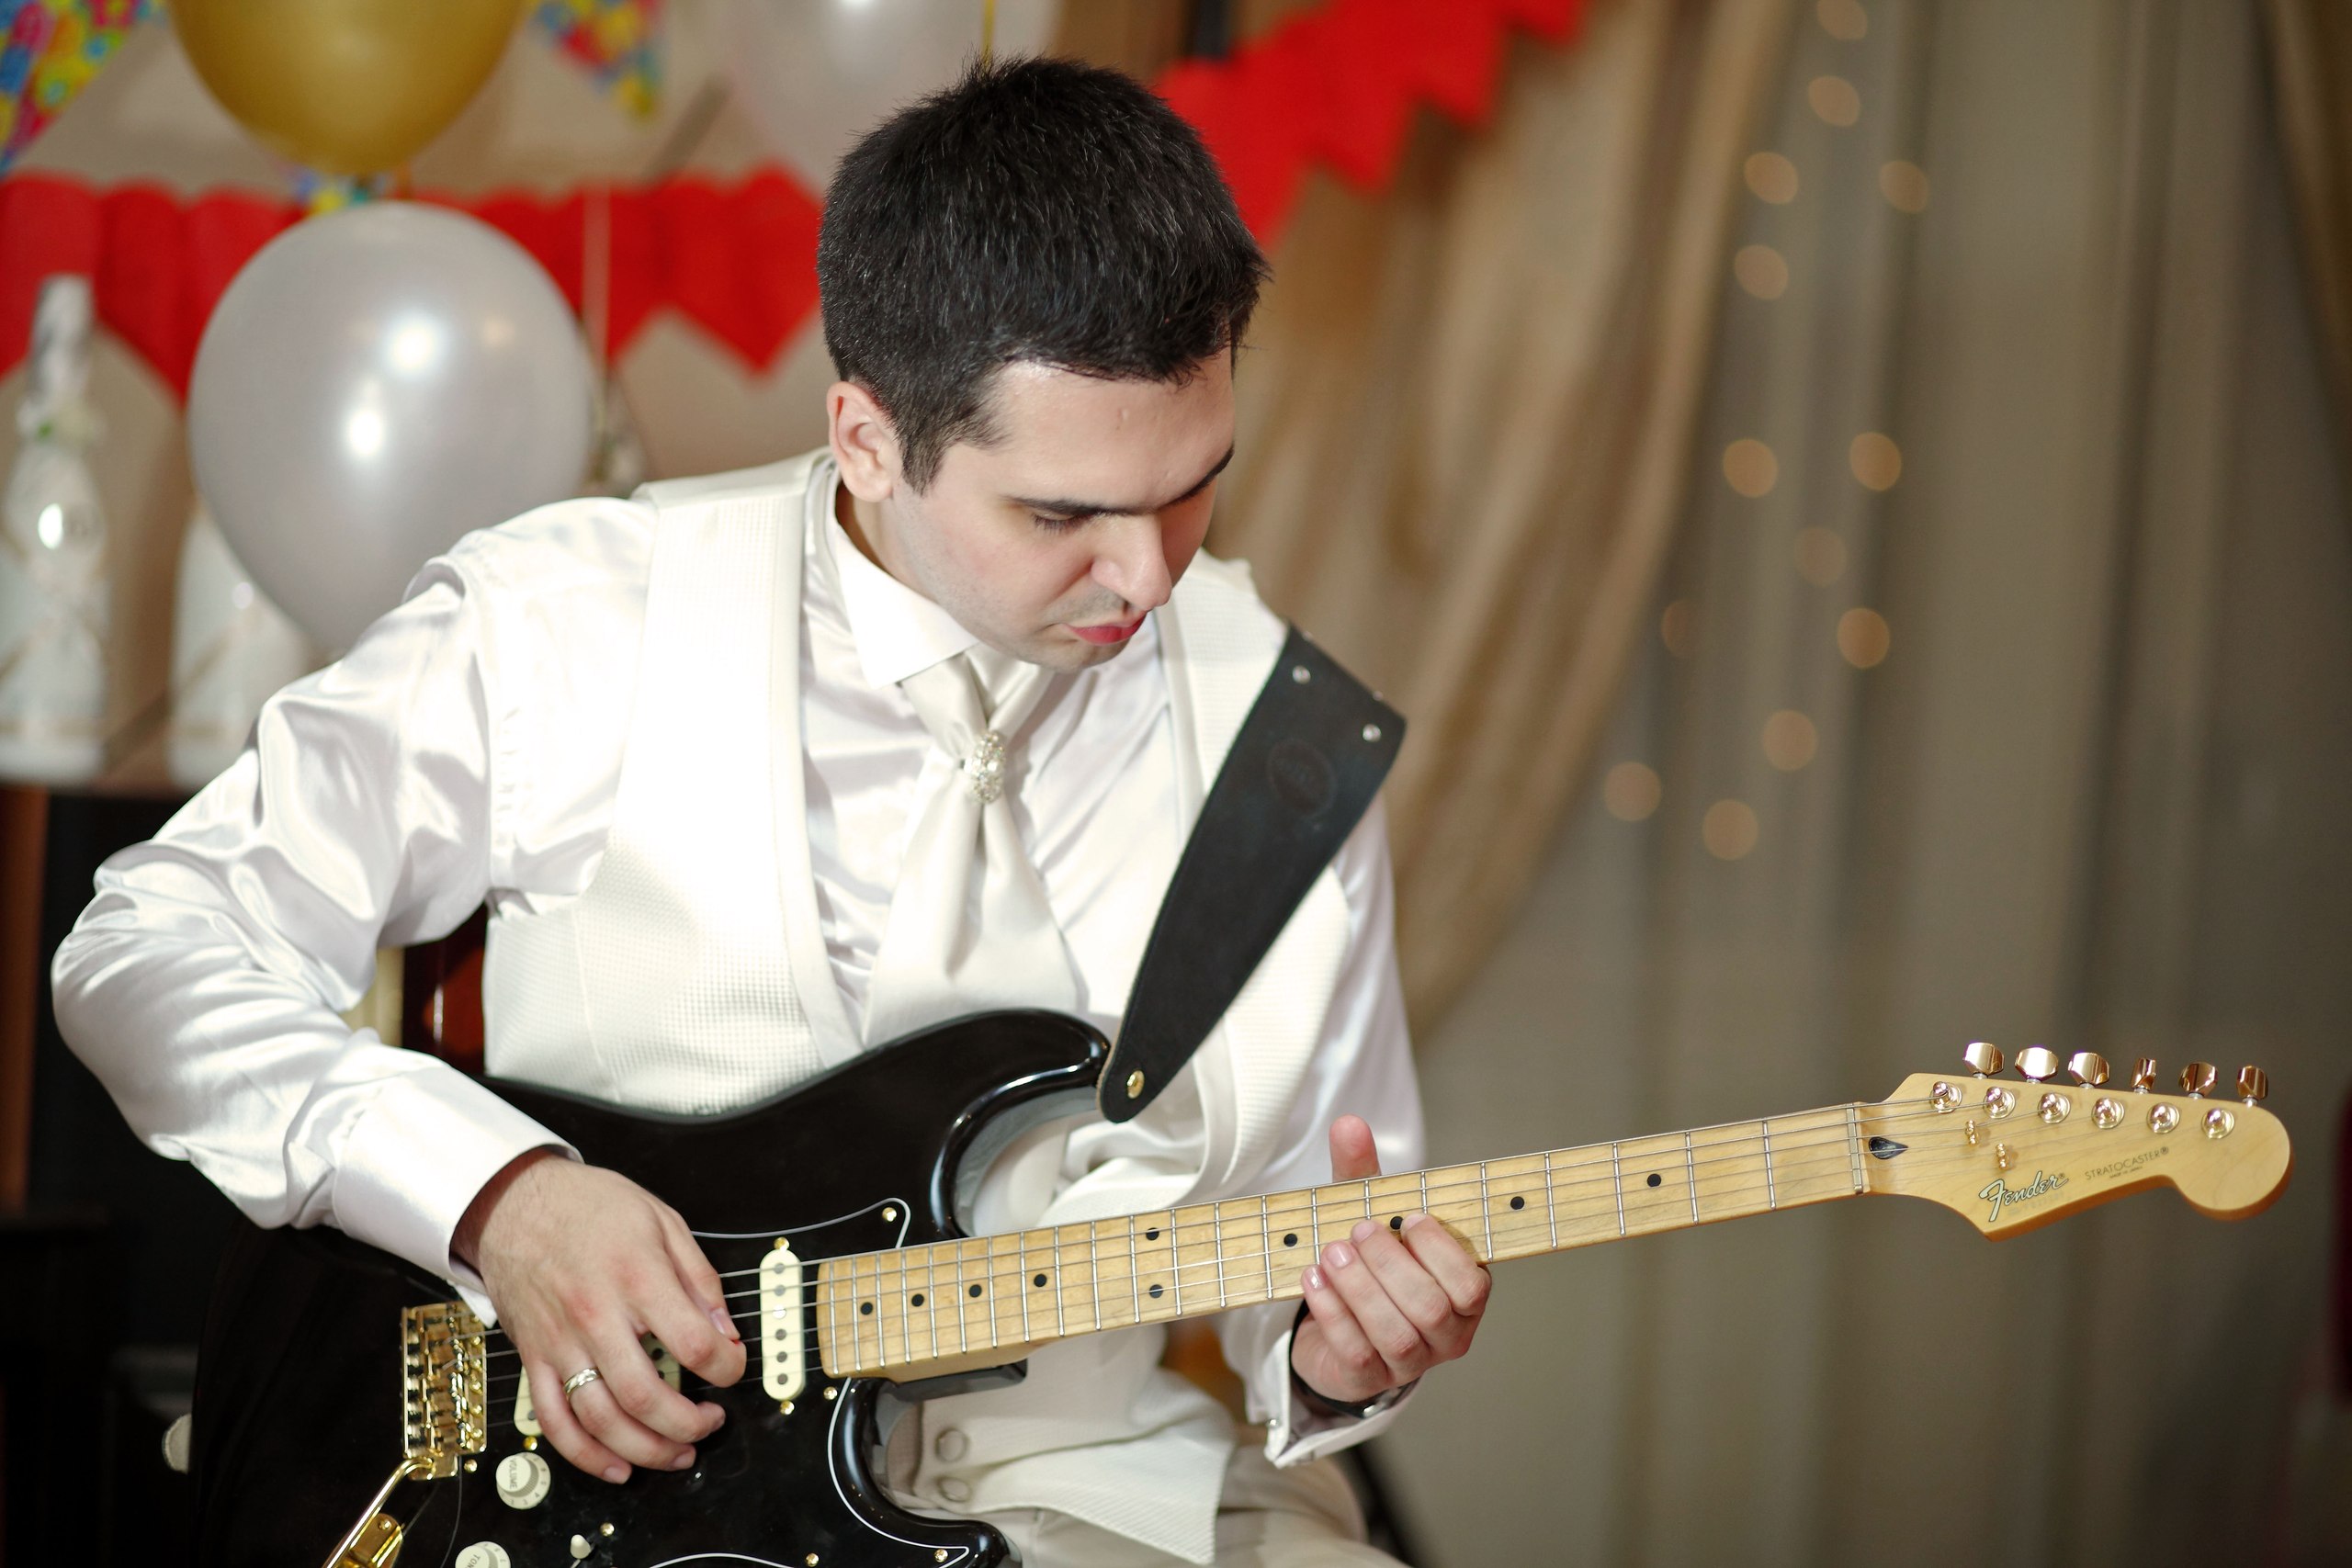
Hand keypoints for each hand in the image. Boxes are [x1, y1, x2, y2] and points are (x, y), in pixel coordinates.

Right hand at [453, 1149, 746, 1482]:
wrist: (512, 1203)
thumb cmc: (589, 1207)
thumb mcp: (661, 1221)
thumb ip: (699, 1277)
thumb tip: (727, 1330)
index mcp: (636, 1277)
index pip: (693, 1343)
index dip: (727, 1366)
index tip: (734, 1368)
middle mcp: (596, 1316)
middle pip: (646, 1396)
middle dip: (689, 1424)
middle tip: (711, 1422)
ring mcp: (560, 1343)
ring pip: (602, 1420)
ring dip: (646, 1450)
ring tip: (678, 1453)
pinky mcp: (534, 1359)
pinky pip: (555, 1422)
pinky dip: (586, 1456)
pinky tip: (617, 1467)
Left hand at [1289, 1115, 1488, 1408]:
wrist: (1334, 1322)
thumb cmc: (1367, 1262)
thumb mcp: (1369, 1213)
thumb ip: (1363, 1173)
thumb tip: (1348, 1123)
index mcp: (1464, 1295)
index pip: (1471, 1283)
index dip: (1441, 1251)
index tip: (1410, 1218)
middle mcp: (1447, 1334)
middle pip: (1431, 1308)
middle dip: (1391, 1266)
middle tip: (1358, 1231)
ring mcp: (1410, 1363)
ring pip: (1396, 1335)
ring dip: (1360, 1290)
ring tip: (1331, 1254)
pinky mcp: (1369, 1380)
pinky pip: (1356, 1353)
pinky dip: (1332, 1313)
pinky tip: (1312, 1281)